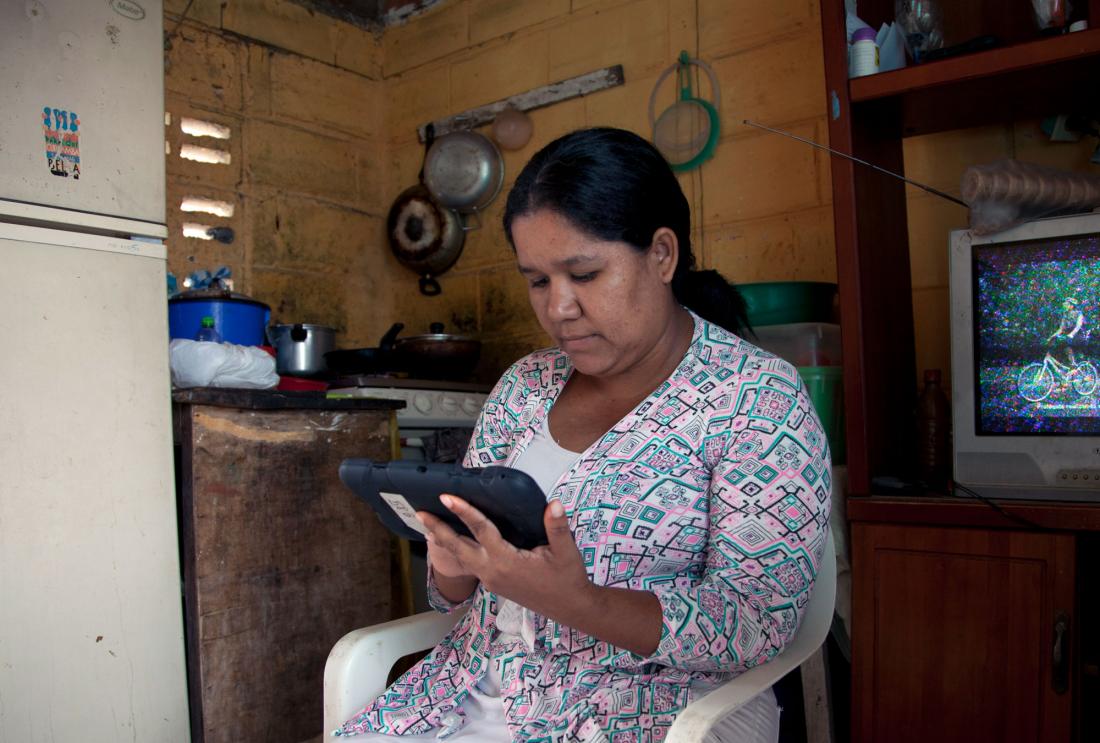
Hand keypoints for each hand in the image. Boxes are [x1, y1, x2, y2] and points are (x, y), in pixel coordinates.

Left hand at [418, 495, 593, 618]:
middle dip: (438, 530)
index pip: (481, 531)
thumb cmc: (568, 579)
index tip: (448, 498)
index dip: (464, 512)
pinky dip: (458, 551)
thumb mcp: (566, 551)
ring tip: (428, 526)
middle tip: (420, 513)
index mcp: (507, 562)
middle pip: (458, 548)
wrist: (571, 607)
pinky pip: (470, 564)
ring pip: (461, 558)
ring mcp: (491, 580)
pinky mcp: (494, 583)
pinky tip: (454, 542)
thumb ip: (557, 527)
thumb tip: (553, 503)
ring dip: (444, 541)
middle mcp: (493, 572)